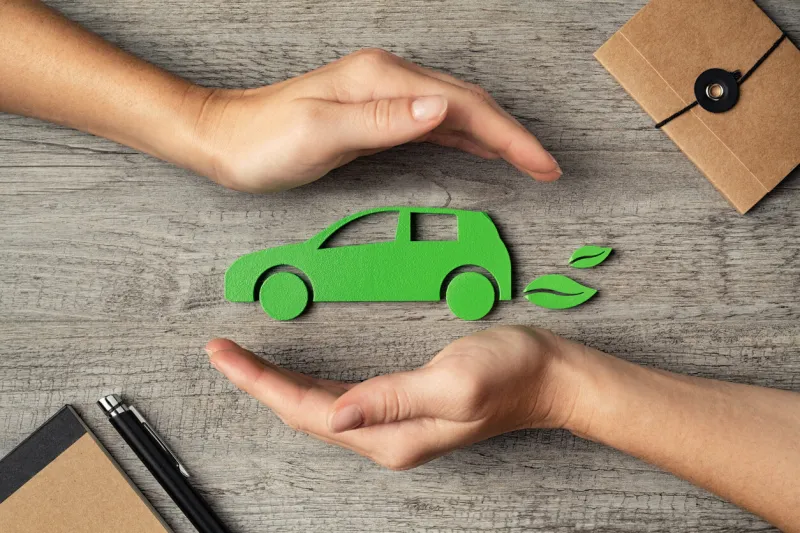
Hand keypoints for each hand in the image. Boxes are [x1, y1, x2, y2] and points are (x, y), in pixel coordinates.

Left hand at [192, 49, 561, 191]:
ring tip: (527, 161)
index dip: (509, 135)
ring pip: (456, 112)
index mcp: (382, 80)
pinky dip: (465, 137)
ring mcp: (383, 96)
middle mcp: (389, 80)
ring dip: (494, 136)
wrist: (225, 140)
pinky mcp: (375, 116)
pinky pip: (433, 124)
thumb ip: (384, 121)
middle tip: (546, 167)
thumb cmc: (264, 142)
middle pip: (469, 102)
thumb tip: (445, 108)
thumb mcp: (321, 134)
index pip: (464, 104)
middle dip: (513, 134)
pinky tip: (478, 149)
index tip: (541, 163)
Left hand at [206, 326, 582, 469]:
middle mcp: (385, 437)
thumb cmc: (510, 373)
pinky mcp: (401, 409)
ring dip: (277, 386)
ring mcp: (393, 426)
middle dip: (258, 383)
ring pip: (316, 409)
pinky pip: (339, 402)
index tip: (226, 355)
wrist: (548, 377)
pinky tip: (295, 377)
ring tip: (244, 363)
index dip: (261, 383)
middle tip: (222, 353)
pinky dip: (307, 387)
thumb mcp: (454, 381)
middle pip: (303, 413)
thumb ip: (394, 397)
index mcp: (391, 435)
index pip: (307, 410)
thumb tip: (336, 412)